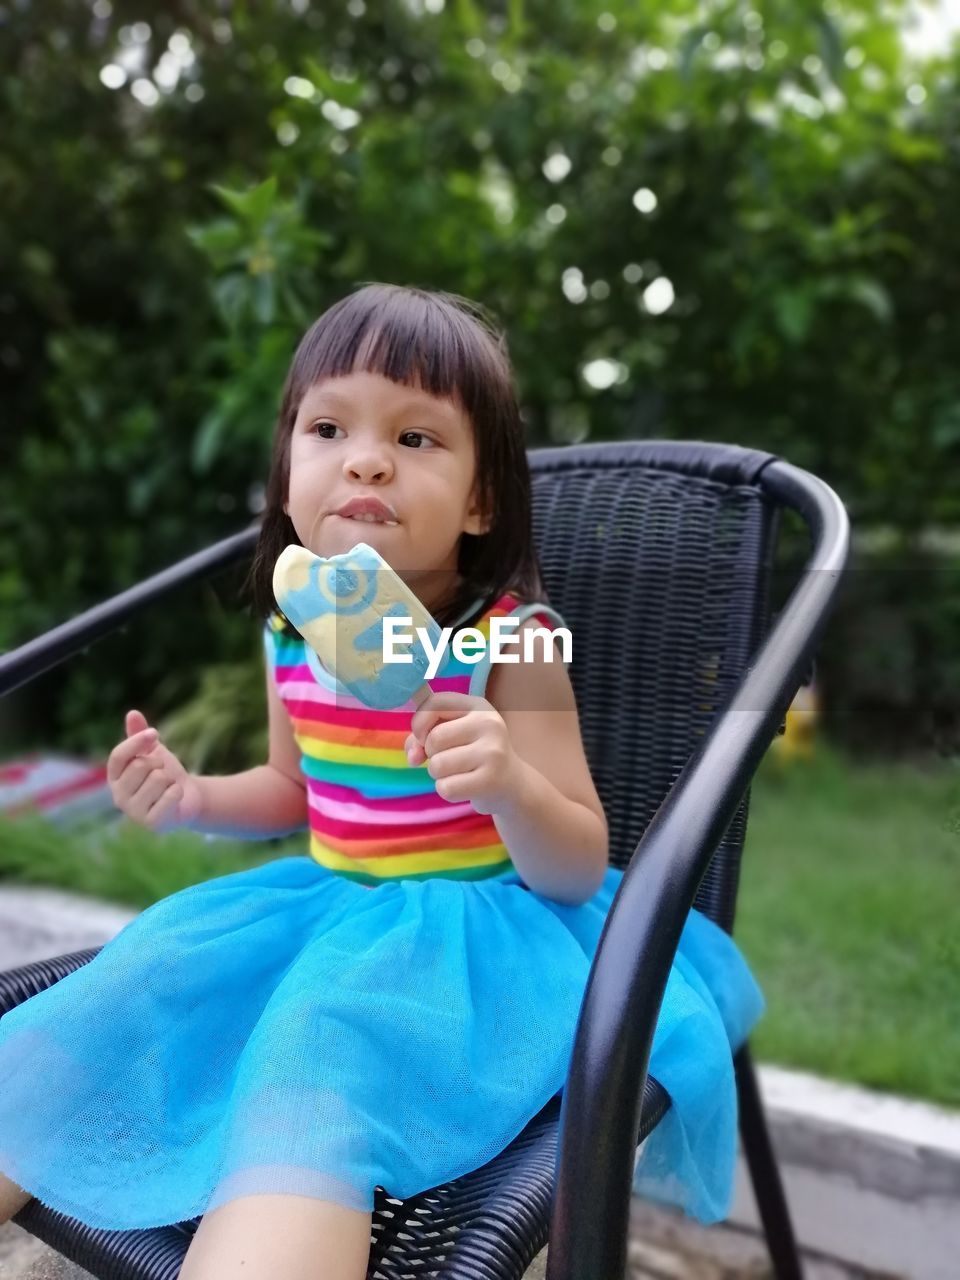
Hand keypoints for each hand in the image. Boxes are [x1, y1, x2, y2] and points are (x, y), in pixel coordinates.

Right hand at [106, 710, 202, 832]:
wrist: (187, 798)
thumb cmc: (165, 772)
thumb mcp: (153, 750)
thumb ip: (139, 734)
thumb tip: (132, 713)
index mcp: (115, 777)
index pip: (118, 755)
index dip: (137, 741)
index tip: (155, 733)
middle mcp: (118, 796)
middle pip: (140, 765)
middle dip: (160, 763)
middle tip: (163, 773)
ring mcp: (133, 812)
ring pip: (158, 778)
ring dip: (170, 779)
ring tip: (168, 787)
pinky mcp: (151, 823)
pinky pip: (170, 796)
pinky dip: (178, 792)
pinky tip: (174, 799)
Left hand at [405, 692, 522, 815]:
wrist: (511, 784)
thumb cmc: (472, 755)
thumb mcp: (451, 736)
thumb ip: (422, 737)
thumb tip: (413, 756)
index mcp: (478, 707)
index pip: (435, 703)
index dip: (419, 723)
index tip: (423, 737)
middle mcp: (489, 724)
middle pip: (434, 738)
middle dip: (431, 754)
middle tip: (448, 759)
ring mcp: (493, 752)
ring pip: (438, 765)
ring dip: (438, 774)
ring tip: (457, 773)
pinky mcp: (491, 780)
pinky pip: (446, 788)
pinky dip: (447, 791)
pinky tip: (463, 787)